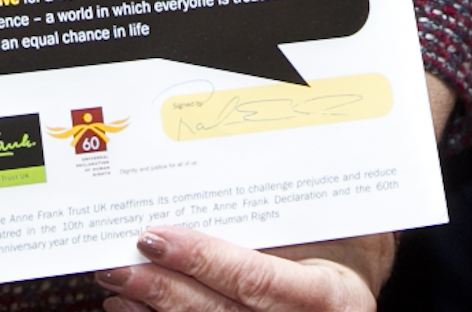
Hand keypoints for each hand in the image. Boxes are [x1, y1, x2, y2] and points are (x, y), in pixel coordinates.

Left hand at [95, 226, 390, 311]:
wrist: (356, 286)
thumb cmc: (345, 244)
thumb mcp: (329, 223)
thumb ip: (284, 211)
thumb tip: (216, 173)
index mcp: (330, 296)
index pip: (254, 280)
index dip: (203, 260)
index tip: (157, 238)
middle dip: (161, 290)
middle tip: (117, 265)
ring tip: (115, 286)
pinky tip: (131, 311)